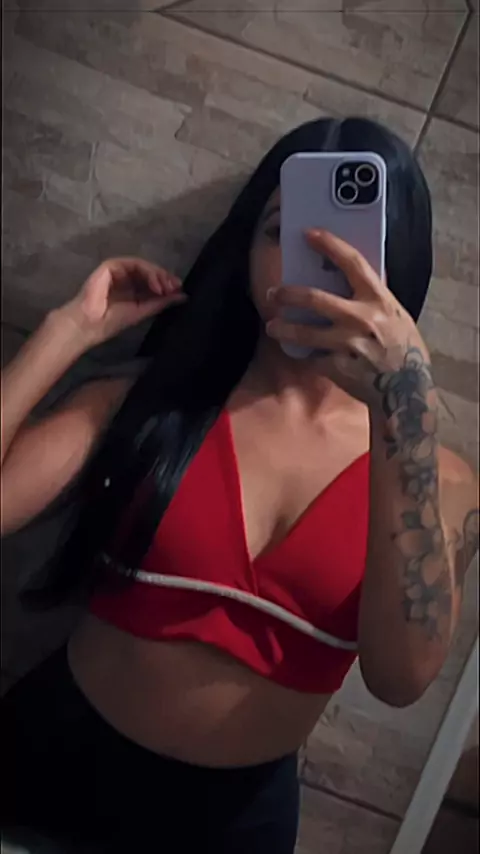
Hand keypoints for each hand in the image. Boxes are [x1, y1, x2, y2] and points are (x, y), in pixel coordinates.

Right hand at [61, 258, 186, 348]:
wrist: (89, 325)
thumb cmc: (110, 322)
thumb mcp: (142, 311)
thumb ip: (161, 302)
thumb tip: (183, 296)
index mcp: (131, 288)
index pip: (152, 280)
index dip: (166, 282)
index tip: (179, 288)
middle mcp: (125, 277)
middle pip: (149, 270)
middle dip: (164, 277)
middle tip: (176, 285)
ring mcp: (116, 271)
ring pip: (142, 265)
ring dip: (157, 274)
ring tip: (166, 287)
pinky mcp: (109, 266)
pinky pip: (131, 264)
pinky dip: (146, 272)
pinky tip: (155, 285)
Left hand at [266, 230, 435, 416]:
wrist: (406, 390)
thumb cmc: (403, 349)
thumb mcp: (395, 316)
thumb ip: (372, 299)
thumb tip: (346, 279)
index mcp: (379, 300)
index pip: (352, 263)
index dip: (329, 244)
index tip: (309, 234)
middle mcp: (362, 319)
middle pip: (314, 298)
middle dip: (288, 294)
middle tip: (273, 293)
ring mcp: (348, 344)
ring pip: (303, 333)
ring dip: (282, 329)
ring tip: (272, 327)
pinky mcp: (337, 367)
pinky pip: (312, 358)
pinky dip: (305, 356)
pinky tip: (300, 355)